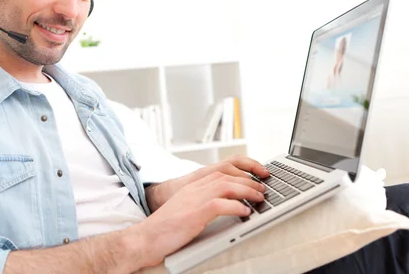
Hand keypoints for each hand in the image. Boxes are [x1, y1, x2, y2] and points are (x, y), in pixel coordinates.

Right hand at [129, 169, 266, 267]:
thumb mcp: (186, 210)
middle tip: (262, 189)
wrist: (146, 238)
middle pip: (226, 175)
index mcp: (192, 186)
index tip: (255, 180)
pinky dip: (236, 207)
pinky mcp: (194, 213)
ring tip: (259, 199)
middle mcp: (194, 188)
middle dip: (248, 181)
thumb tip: (226, 206)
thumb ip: (202, 203)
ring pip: (226, 186)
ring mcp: (193, 199)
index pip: (221, 171)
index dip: (241, 173)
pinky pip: (220, 204)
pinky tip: (245, 213)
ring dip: (247, 191)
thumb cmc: (165, 229)